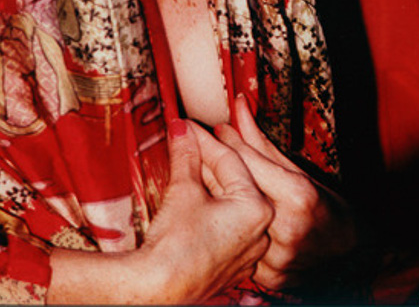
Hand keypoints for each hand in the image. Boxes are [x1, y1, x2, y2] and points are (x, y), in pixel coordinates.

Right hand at [48, 118, 272, 303]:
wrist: (157, 290)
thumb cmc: (174, 245)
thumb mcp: (183, 190)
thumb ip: (186, 155)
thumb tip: (181, 129)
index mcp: (256, 208)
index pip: (228, 161)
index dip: (203, 139)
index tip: (186, 127)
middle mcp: (260, 231)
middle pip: (233, 181)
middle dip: (208, 158)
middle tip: (187, 137)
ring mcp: (248, 251)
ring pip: (231, 203)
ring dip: (210, 182)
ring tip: (188, 161)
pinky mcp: (233, 264)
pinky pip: (227, 225)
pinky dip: (212, 207)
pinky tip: (196, 194)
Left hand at [213, 96, 357, 291]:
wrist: (348, 255)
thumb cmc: (324, 207)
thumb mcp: (296, 170)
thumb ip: (261, 142)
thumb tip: (239, 108)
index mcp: (297, 195)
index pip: (248, 161)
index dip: (227, 140)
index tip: (214, 128)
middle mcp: (286, 226)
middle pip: (233, 189)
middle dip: (210, 165)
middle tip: (195, 148)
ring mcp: (277, 255)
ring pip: (229, 220)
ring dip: (212, 198)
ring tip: (201, 181)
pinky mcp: (268, 276)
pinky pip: (237, 248)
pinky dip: (226, 231)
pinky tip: (216, 218)